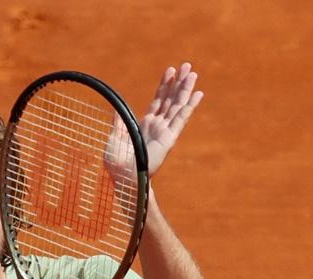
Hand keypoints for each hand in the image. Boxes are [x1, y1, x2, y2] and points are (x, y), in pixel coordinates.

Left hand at [106, 63, 203, 181]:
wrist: (123, 179)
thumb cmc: (117, 165)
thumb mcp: (115, 138)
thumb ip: (118, 123)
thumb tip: (115, 110)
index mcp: (145, 125)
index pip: (158, 100)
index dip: (164, 85)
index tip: (170, 70)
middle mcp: (157, 126)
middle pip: (171, 99)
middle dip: (178, 82)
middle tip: (186, 65)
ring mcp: (165, 131)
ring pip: (177, 105)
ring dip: (185, 89)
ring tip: (192, 73)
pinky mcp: (170, 138)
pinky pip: (181, 119)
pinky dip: (189, 106)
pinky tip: (198, 94)